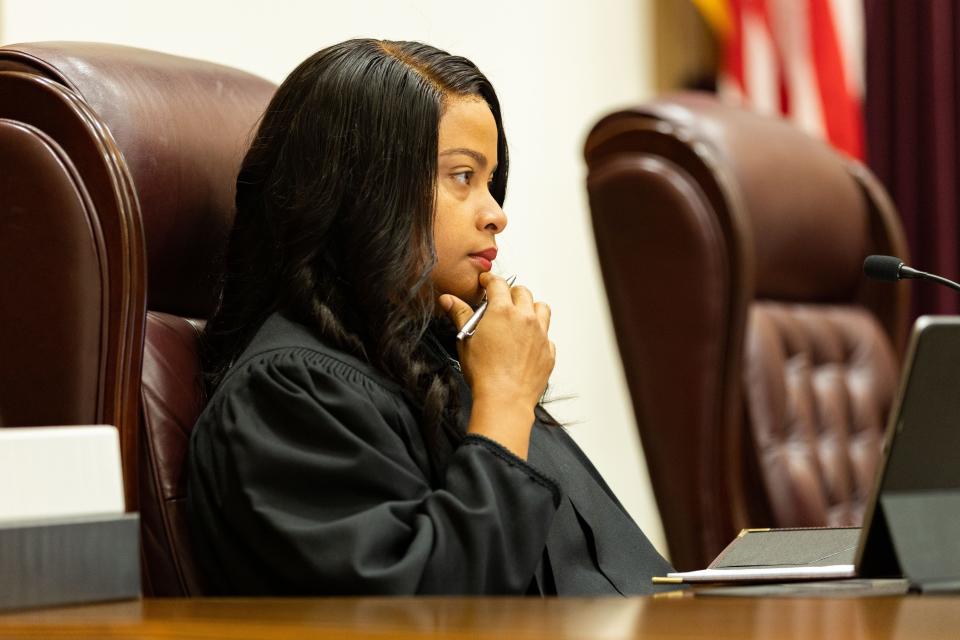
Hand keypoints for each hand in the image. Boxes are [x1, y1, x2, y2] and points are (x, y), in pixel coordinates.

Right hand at [440, 273, 554, 457]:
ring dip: (530, 308)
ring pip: (541, 308)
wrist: (505, 399)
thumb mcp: (466, 340)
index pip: (498, 284)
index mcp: (503, 311)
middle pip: (522, 292)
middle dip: (510, 293)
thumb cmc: (484, 373)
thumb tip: (448, 299)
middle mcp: (525, 318)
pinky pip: (547, 335)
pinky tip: (526, 343)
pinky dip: (538, 334)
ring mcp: (541, 334)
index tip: (486, 283)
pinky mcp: (548, 352)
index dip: (490, 280)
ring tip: (519, 317)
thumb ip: (460, 315)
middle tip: (500, 302)